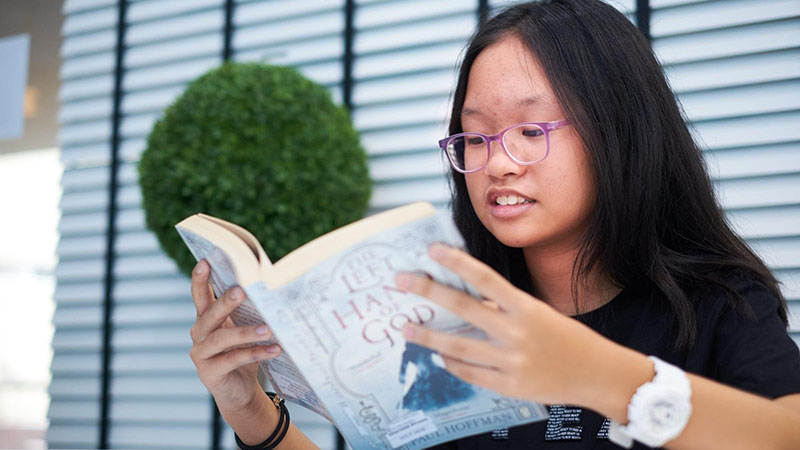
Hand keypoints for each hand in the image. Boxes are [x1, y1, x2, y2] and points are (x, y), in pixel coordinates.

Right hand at [189, 259, 281, 411]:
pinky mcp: (209, 373)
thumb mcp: (244, 329)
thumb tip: (271, 290)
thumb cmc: (243, 353)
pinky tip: (274, 349)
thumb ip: (249, 312)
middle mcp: (200, 334)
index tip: (205, 261)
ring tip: (269, 328)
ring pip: (222, 338)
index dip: (200, 279)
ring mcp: (201, 354)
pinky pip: (233, 359)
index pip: (200, 296)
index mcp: (206, 319)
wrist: (239, 392)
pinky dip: (255, 353)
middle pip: (209, 314)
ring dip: (246, 332)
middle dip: (225, 301)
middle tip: (241, 290)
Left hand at [395, 244, 629, 408]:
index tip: (431, 249)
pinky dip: (453, 365)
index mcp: (526, 308)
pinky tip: (440, 357)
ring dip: (428, 337)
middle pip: (463, 308)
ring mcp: (512, 362)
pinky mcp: (510, 387)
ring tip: (407, 330)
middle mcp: (517, 333)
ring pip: (458, 347)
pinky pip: (471, 374)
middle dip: (428, 292)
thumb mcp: (538, 314)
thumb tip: (465, 299)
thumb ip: (504, 308)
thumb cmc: (566, 338)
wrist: (598, 374)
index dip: (457, 262)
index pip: (485, 278)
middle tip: (402, 281)